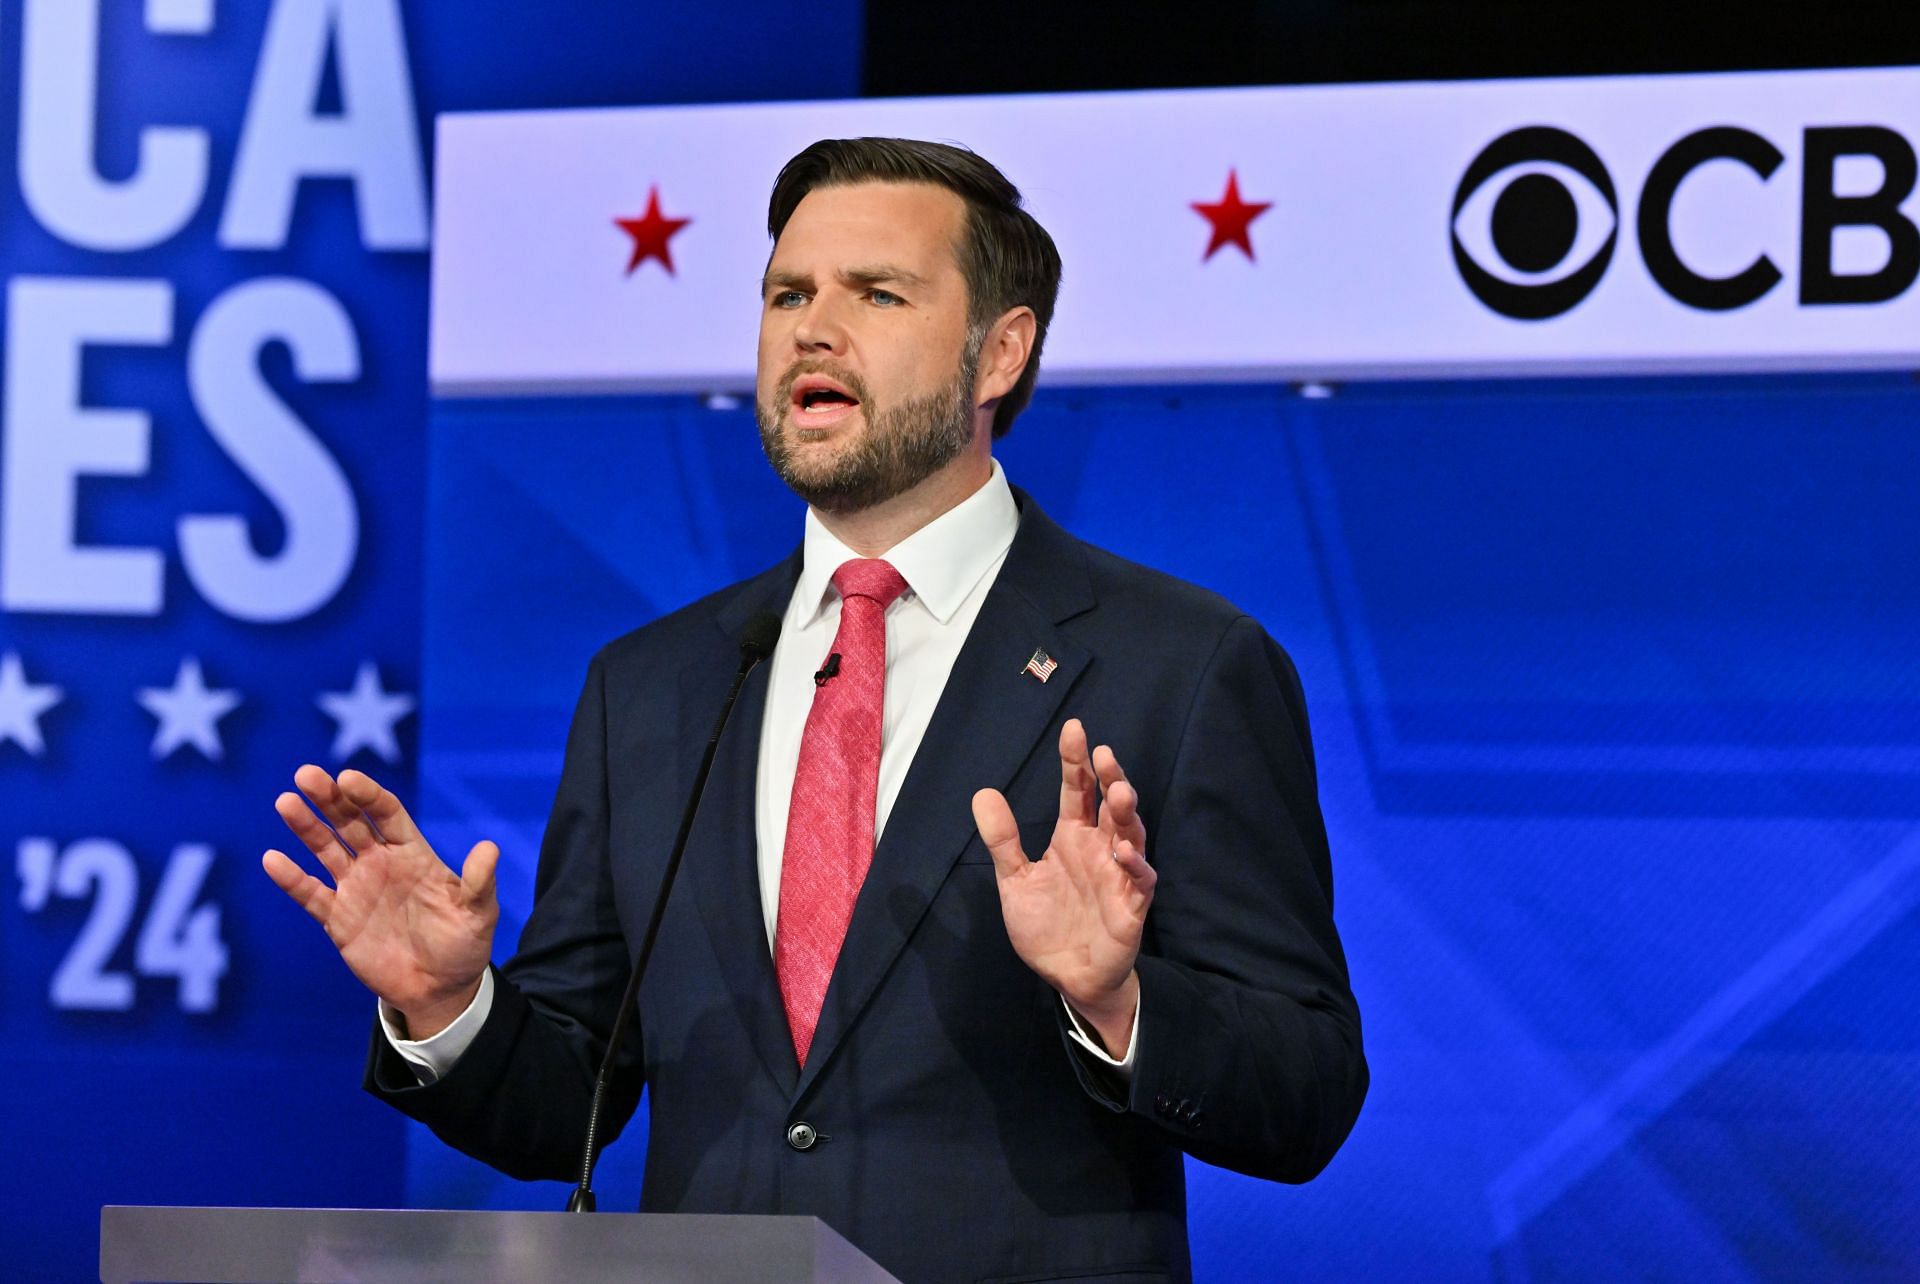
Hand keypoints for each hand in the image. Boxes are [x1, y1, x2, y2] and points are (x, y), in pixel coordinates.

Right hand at [262, 765, 497, 1038]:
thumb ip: (479, 883)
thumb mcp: (478, 914)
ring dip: (306, 826)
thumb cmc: (463, 945)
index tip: (347, 778)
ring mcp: (356, 888)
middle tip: (307, 774)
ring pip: (326, 849)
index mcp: (413, 853)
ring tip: (286, 802)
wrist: (439, 990)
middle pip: (350, 821)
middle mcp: (380, 863)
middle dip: (330, 797)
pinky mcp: (338, 919)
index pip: (386, 813)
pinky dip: (292, 879)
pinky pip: (311, 894)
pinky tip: (273, 860)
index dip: (367, 794)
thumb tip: (490, 848)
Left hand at [971, 719, 1154, 1054]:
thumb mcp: (1016, 880)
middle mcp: (1099, 848)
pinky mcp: (1132, 905)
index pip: (1077, 790)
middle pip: (1109, 804)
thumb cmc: (1047, 925)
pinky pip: (1139, 880)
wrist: (1068, 977)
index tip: (1074, 728)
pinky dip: (1134, 864)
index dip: (1075, 761)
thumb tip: (982, 792)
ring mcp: (1119, 874)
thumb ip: (1003, 840)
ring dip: (1126, 813)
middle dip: (1110, 777)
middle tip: (1104, 754)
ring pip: (1130, 834)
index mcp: (1072, 838)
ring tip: (1119, 791)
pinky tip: (1122, 852)